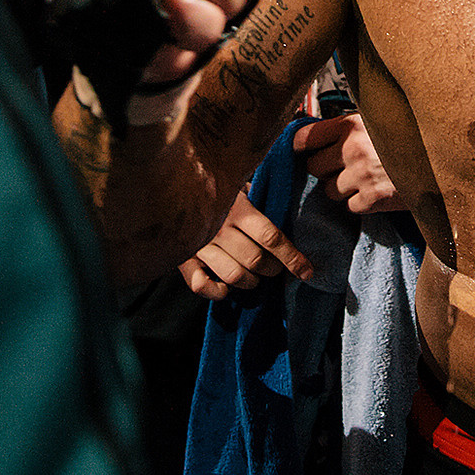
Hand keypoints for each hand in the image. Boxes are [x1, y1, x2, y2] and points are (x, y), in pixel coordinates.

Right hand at [178, 190, 314, 298]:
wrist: (167, 183)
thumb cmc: (210, 182)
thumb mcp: (236, 181)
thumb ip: (255, 193)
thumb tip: (281, 202)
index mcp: (236, 208)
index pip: (271, 237)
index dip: (292, 257)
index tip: (307, 271)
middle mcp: (219, 228)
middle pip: (256, 260)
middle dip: (272, 269)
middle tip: (274, 267)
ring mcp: (199, 245)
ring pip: (234, 276)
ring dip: (251, 281)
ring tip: (254, 276)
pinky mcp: (182, 259)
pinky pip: (201, 285)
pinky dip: (217, 292)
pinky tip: (225, 287)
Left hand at [292, 113, 402, 212]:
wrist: (441, 164)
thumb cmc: (408, 139)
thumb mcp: (378, 121)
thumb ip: (349, 127)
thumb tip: (316, 134)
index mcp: (351, 125)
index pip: (304, 138)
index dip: (301, 146)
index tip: (302, 151)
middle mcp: (353, 148)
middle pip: (313, 167)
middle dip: (324, 169)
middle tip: (341, 167)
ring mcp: (362, 176)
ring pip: (329, 190)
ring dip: (341, 188)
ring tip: (362, 179)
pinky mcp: (373, 199)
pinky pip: (350, 206)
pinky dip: (360, 203)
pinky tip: (375, 191)